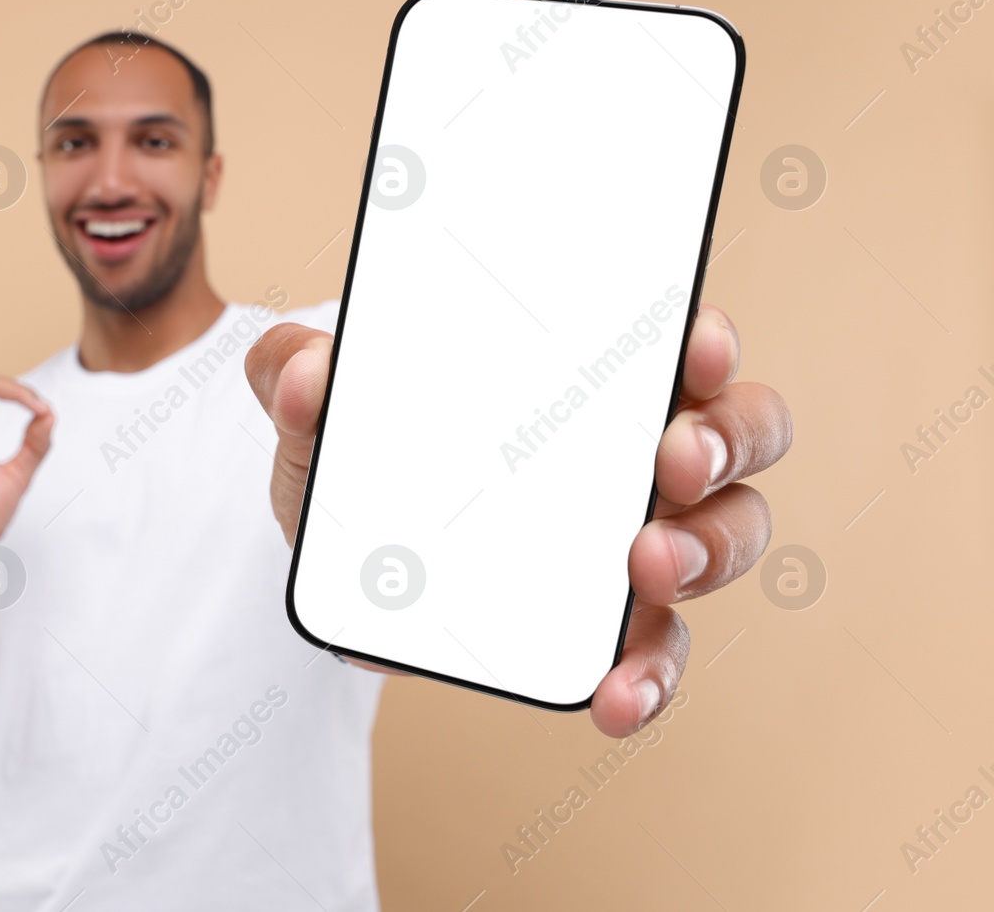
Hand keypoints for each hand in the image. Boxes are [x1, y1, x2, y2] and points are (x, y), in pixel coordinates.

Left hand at [245, 305, 792, 735]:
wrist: (345, 562)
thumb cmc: (363, 459)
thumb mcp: (319, 414)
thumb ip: (297, 375)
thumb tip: (305, 370)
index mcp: (587, 372)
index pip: (675, 338)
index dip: (703, 337)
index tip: (693, 344)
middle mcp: (635, 448)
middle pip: (737, 429)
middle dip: (721, 443)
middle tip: (670, 461)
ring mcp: (639, 535)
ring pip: (726, 534)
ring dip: (705, 552)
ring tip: (647, 570)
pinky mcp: (613, 623)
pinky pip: (658, 648)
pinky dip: (649, 674)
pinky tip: (614, 696)